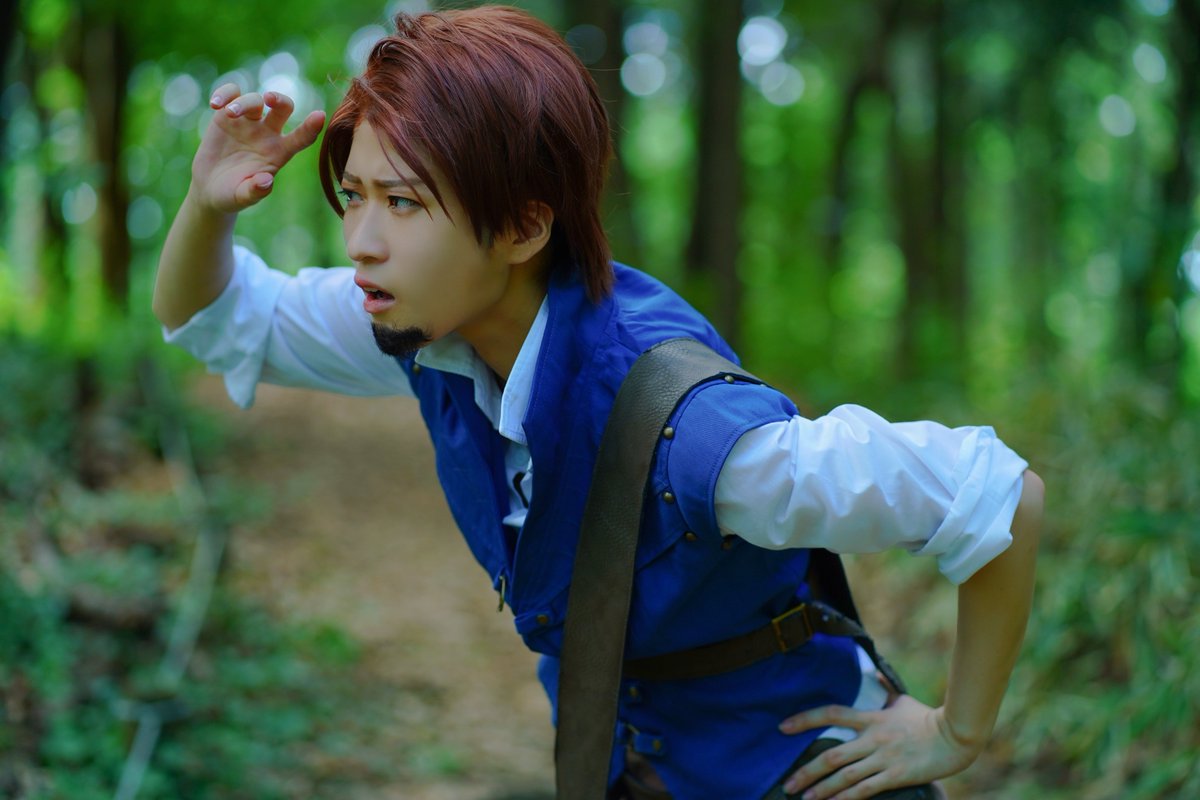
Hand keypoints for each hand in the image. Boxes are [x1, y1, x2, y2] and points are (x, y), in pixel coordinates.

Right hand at [190, 83, 325, 213]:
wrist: (210, 188)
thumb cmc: (232, 194)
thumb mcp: (242, 197)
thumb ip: (255, 191)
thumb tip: (266, 181)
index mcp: (279, 152)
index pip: (301, 138)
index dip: (311, 127)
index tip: (320, 115)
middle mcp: (268, 133)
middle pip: (283, 108)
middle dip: (279, 100)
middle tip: (268, 99)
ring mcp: (248, 122)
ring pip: (254, 100)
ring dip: (243, 103)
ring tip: (229, 113)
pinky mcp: (226, 116)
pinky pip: (231, 94)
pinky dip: (224, 94)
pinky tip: (214, 104)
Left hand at [778, 694, 980, 799]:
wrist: (956, 736)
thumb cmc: (929, 718)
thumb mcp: (902, 700)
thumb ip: (885, 689)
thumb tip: (875, 673)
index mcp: (871, 718)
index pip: (831, 714)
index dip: (805, 719)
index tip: (783, 727)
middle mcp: (873, 738)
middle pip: (831, 755)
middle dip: (806, 771)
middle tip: (787, 783)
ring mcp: (884, 758)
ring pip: (844, 776)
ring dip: (821, 789)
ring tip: (803, 798)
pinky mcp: (896, 776)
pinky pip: (865, 790)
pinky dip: (846, 798)